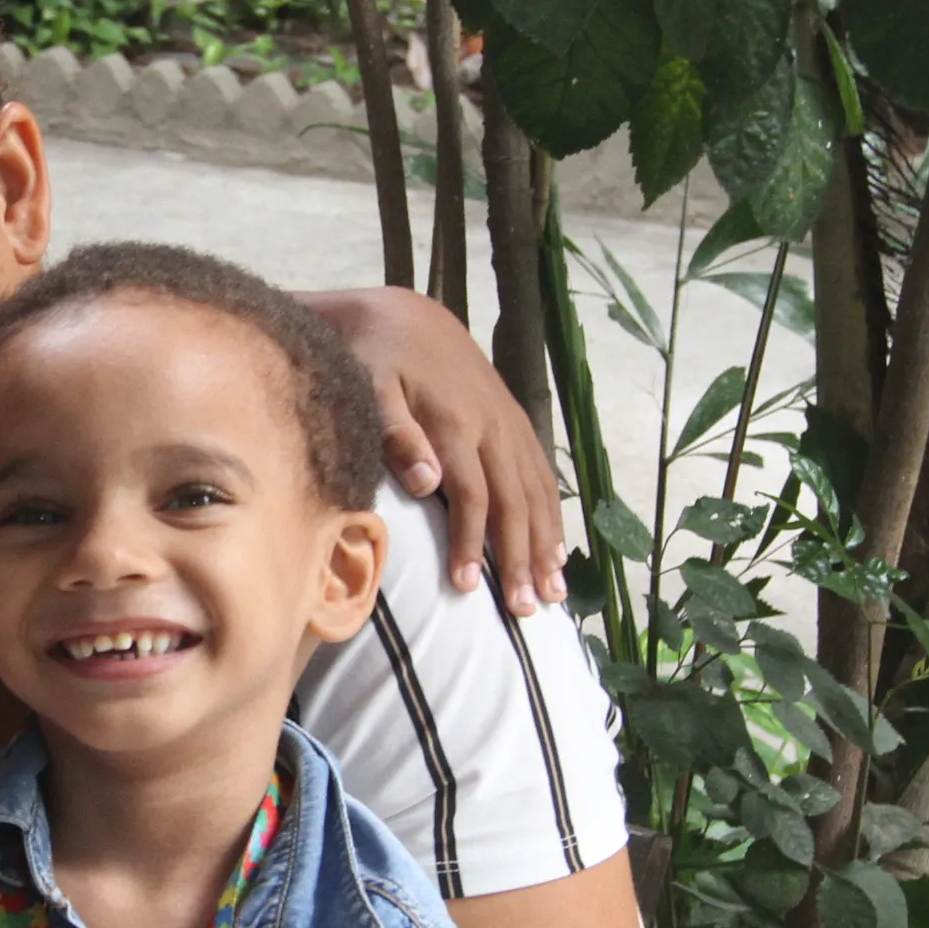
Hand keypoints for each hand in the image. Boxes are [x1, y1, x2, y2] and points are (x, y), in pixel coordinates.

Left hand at [312, 285, 566, 610]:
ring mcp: (508, 424)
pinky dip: (552, 515)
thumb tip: (429, 482)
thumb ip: (396, 434)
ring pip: (536, 493)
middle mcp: (492, 427)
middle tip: (526, 612)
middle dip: (520, 559)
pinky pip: (542, 475)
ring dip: (545, 545)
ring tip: (553, 594)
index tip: (469, 587)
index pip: (472, 496)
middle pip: (514, 503)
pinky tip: (557, 550)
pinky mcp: (513, 422)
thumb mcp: (370, 386)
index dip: (472, 543)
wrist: (402, 315)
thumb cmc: (373, 357)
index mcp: (456, 424)